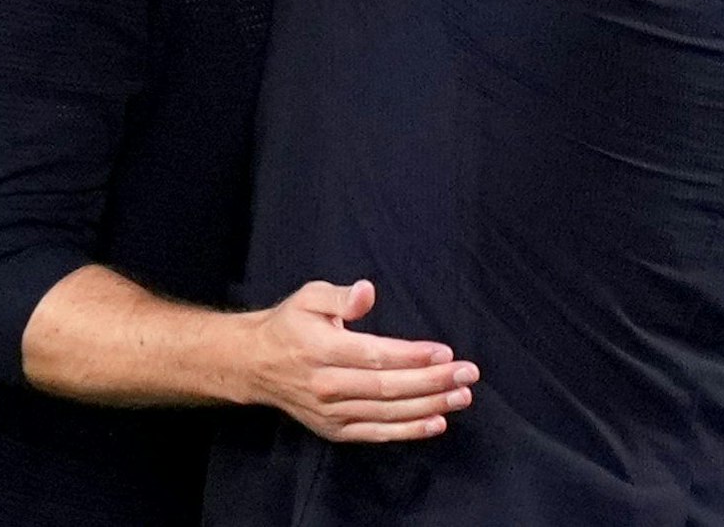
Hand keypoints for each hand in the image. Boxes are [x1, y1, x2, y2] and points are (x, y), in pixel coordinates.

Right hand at [244, 279, 478, 442]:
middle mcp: (328, 386)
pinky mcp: (334, 430)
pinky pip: (376, 433)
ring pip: (387, 413)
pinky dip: (408, 431)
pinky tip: (437, 422)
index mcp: (322, 350)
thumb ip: (340, 296)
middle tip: (467, 375)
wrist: (255, 365)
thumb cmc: (289, 325)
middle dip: (432, 382)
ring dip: (428, 406)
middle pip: (388, 388)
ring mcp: (331, 413)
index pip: (376, 356)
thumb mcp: (309, 297)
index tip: (446, 352)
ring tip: (461, 397)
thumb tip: (367, 291)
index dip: (412, 356)